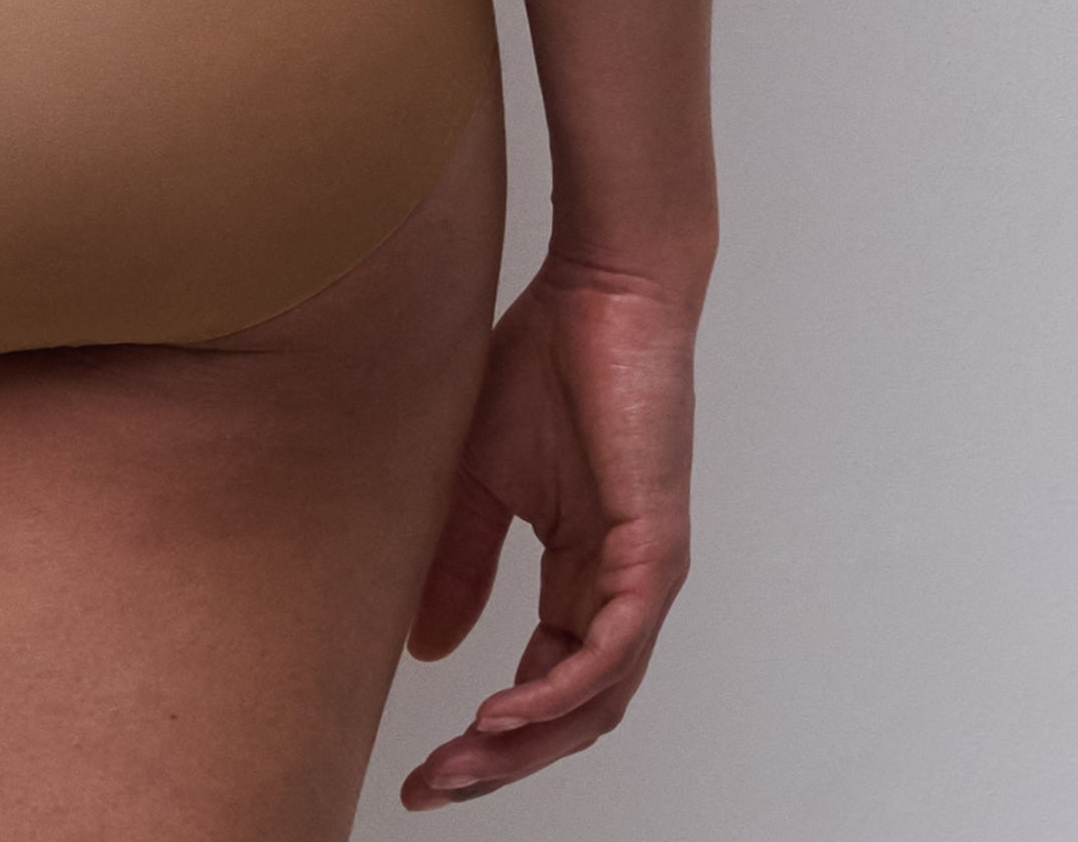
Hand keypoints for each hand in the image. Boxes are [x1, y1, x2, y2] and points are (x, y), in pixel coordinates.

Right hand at [397, 253, 698, 808]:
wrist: (603, 290)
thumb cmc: (550, 360)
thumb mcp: (479, 476)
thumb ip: (460, 560)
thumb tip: (429, 649)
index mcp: (585, 574)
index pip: (543, 684)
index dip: (488, 735)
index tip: (423, 766)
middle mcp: (624, 590)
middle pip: (571, 714)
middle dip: (501, 761)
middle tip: (435, 786)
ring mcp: (645, 576)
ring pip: (595, 698)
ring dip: (527, 743)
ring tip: (463, 762)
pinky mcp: (655, 550)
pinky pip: (611, 650)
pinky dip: (559, 691)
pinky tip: (505, 710)